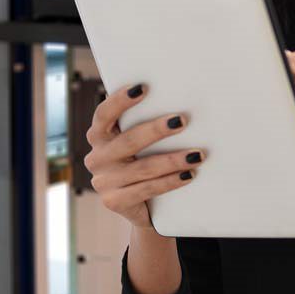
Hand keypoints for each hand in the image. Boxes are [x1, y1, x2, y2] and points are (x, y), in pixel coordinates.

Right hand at [83, 83, 205, 228]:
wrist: (139, 206)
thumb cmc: (141, 161)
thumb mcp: (138, 143)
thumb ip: (144, 124)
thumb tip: (179, 101)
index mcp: (99, 136)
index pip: (104, 114)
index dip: (120, 100)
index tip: (142, 87)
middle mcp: (97, 157)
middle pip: (129, 141)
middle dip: (157, 130)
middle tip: (182, 120)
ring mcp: (103, 182)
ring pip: (143, 168)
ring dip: (173, 159)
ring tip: (197, 154)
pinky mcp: (114, 202)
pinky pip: (147, 189)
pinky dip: (171, 181)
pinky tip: (188, 175)